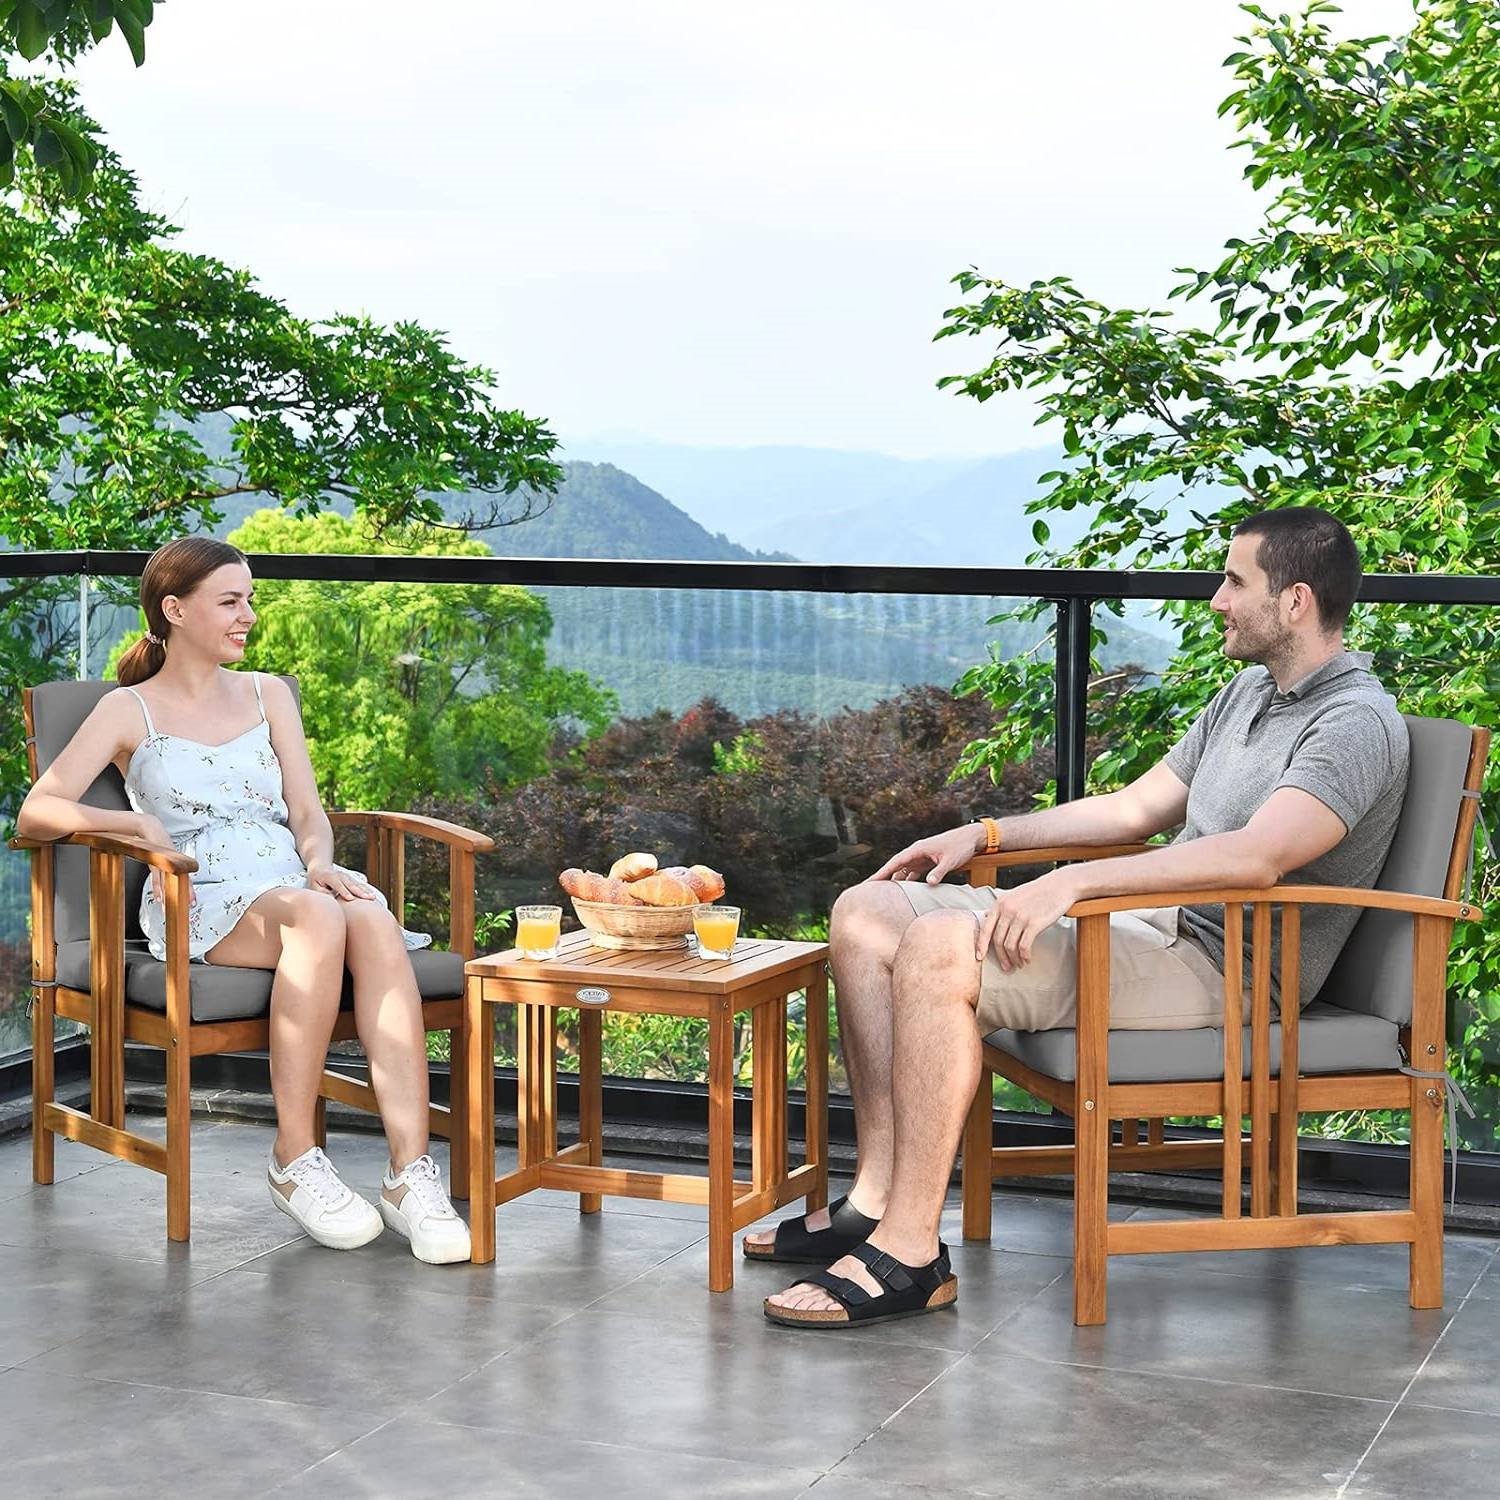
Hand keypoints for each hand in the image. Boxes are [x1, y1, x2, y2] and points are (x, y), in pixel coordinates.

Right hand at [134, 815, 190, 905]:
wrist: (149, 827)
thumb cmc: (155, 841)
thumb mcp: (163, 854)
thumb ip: (165, 865)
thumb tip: (165, 877)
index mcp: (177, 860)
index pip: (186, 877)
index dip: (190, 889)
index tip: (193, 901)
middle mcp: (173, 861)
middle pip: (182, 879)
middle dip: (186, 893)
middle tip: (190, 905)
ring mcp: (165, 860)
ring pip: (169, 880)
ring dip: (170, 894)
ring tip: (170, 906)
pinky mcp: (155, 859)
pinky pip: (157, 876)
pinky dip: (158, 887)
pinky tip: (159, 897)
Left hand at [307, 861, 377, 901]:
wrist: (321, 868)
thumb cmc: (316, 880)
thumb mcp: (313, 885)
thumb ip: (321, 892)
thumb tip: (331, 898)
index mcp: (329, 876)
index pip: (338, 885)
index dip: (344, 891)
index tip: (351, 899)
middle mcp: (340, 875)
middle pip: (351, 884)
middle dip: (360, 892)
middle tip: (368, 898)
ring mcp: (347, 876)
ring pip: (357, 884)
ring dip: (366, 891)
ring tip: (373, 897)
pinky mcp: (351, 879)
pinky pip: (359, 884)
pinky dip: (366, 889)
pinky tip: (373, 894)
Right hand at [870, 824, 985, 884]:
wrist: (971, 838)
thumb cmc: (960, 846)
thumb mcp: (950, 860)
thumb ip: (939, 872)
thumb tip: (929, 884)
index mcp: (918, 849)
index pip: (895, 862)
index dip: (882, 872)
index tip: (870, 881)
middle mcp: (916, 853)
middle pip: (895, 866)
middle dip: (882, 877)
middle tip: (869, 889)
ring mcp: (921, 857)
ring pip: (903, 870)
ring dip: (894, 880)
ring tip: (883, 893)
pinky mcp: (927, 862)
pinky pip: (913, 873)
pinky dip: (907, 881)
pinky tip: (903, 891)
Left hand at [974, 869, 1078, 971]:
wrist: (1059, 886)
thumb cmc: (1037, 892)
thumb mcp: (1014, 895)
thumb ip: (1001, 907)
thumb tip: (986, 916)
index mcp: (999, 903)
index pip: (985, 929)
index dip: (981, 945)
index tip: (979, 957)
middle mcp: (1007, 910)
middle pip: (998, 940)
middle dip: (1001, 957)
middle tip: (1006, 967)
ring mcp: (1020, 916)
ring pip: (1010, 946)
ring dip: (1014, 959)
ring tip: (1019, 964)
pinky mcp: (1034, 923)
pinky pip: (1024, 946)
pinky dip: (1024, 956)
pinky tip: (1027, 959)